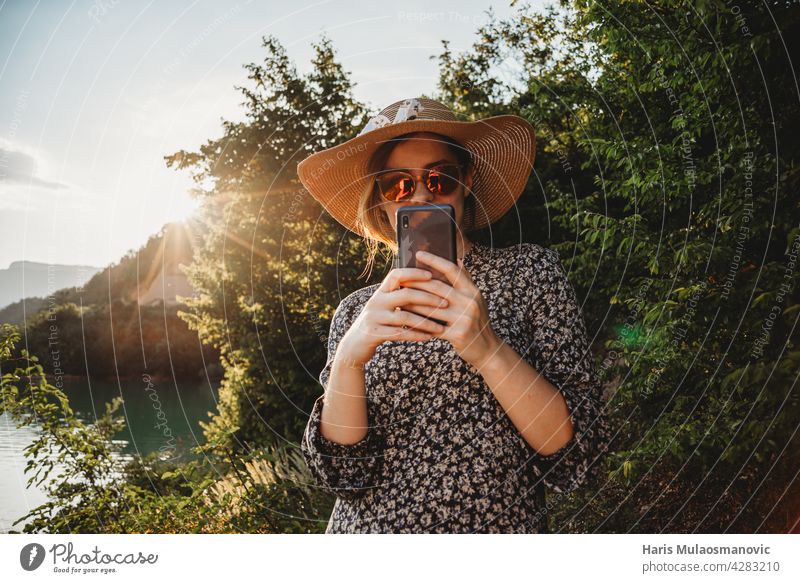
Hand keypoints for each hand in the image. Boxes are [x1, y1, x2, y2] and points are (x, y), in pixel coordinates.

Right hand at [337, 266, 450, 366]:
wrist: (354, 344)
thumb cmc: (377, 322)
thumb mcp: (383, 305)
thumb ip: (398, 295)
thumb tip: (424, 283)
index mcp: (380, 292)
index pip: (397, 274)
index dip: (414, 273)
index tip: (431, 275)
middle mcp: (376, 302)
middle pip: (405, 295)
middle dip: (428, 298)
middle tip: (446, 303)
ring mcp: (374, 318)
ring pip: (405, 317)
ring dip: (426, 322)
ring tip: (440, 327)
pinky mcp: (374, 334)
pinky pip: (400, 334)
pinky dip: (416, 335)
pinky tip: (429, 337)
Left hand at [401, 249, 502, 369]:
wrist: (487, 348)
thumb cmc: (478, 321)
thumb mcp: (477, 299)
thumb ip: (466, 280)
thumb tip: (457, 260)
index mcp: (472, 291)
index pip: (452, 270)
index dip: (434, 261)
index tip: (419, 254)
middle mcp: (469, 302)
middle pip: (437, 288)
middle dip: (416, 283)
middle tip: (400, 279)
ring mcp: (463, 319)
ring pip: (431, 308)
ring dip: (412, 304)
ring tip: (398, 299)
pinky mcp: (456, 335)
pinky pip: (432, 327)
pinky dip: (418, 324)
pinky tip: (406, 321)